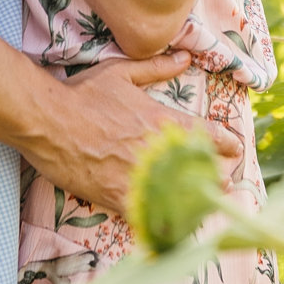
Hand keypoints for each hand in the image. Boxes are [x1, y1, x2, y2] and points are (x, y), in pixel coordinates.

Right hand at [36, 53, 243, 215]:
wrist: (48, 121)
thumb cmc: (84, 93)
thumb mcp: (121, 72)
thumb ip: (157, 68)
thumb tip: (185, 58)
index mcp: (162, 121)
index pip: (209, 136)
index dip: (227, 145)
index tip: (235, 150)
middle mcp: (157, 152)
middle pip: (202, 172)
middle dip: (216, 178)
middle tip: (223, 183)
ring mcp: (139, 177)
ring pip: (181, 199)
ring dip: (196, 203)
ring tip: (205, 207)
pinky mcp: (118, 198)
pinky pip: (150, 216)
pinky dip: (163, 221)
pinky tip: (173, 226)